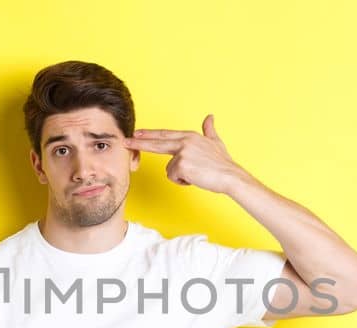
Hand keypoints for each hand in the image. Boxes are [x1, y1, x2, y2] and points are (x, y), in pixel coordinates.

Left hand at [123, 114, 256, 195]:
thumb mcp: (216, 142)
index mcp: (189, 136)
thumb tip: (210, 116)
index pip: (164, 134)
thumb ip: (209, 129)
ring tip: (197, 174)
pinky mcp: (181, 165)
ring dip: (181, 176)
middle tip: (125, 141)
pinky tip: (195, 178)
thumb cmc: (223, 163)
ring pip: (169, 169)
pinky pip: (174, 177)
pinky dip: (183, 182)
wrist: (230, 176)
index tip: (137, 133)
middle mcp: (184, 141)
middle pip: (157, 142)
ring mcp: (182, 152)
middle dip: (139, 142)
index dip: (150, 134)